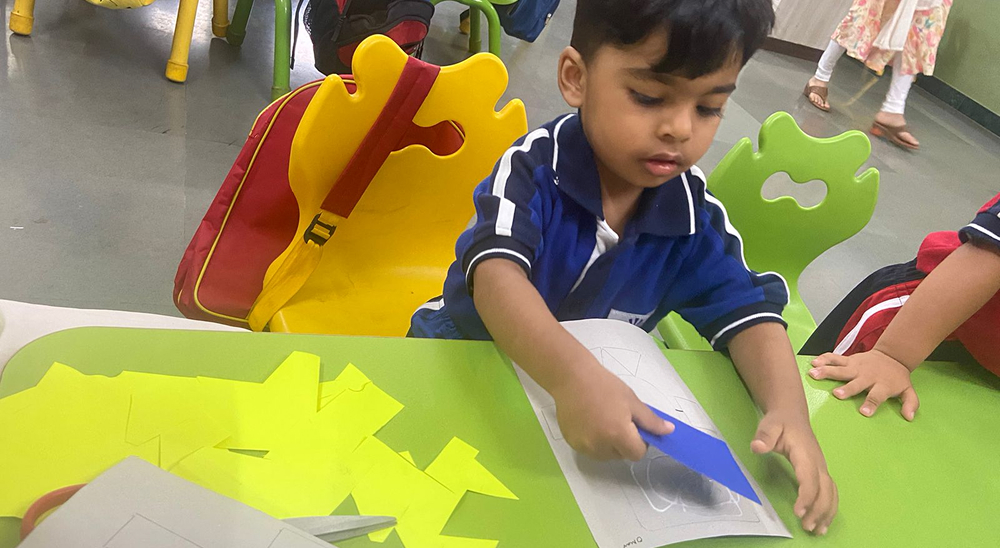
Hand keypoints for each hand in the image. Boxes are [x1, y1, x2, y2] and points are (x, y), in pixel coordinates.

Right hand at [551, 361, 673, 460]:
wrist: (572, 377)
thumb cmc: (604, 386)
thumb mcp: (632, 401)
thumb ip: (650, 421)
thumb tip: (669, 431)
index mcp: (618, 435)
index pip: (637, 454)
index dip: (640, 442)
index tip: (634, 427)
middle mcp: (600, 446)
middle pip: (621, 455)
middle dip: (624, 443)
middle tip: (618, 420)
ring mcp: (584, 446)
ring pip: (605, 454)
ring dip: (609, 444)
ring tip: (602, 420)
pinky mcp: (572, 444)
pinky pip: (590, 450)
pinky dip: (594, 441)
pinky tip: (590, 422)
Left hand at [752, 413, 837, 534]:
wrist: (791, 414)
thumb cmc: (780, 422)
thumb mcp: (769, 425)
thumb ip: (764, 436)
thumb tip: (758, 447)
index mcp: (806, 453)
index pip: (810, 478)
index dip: (806, 496)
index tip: (798, 511)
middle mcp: (818, 463)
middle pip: (825, 490)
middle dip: (818, 510)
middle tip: (806, 526)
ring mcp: (822, 468)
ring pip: (831, 493)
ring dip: (826, 513)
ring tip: (816, 530)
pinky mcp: (821, 473)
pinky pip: (830, 492)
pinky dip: (829, 508)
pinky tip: (822, 521)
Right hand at [809, 350, 918, 420]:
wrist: (892, 356)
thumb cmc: (896, 378)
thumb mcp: (908, 391)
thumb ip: (910, 403)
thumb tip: (909, 416)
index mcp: (882, 385)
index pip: (877, 395)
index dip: (871, 403)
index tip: (864, 412)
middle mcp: (867, 376)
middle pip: (856, 382)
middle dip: (847, 389)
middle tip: (836, 394)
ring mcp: (856, 367)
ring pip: (840, 369)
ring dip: (827, 371)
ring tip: (814, 374)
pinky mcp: (849, 360)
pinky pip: (835, 358)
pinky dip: (824, 359)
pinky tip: (814, 362)